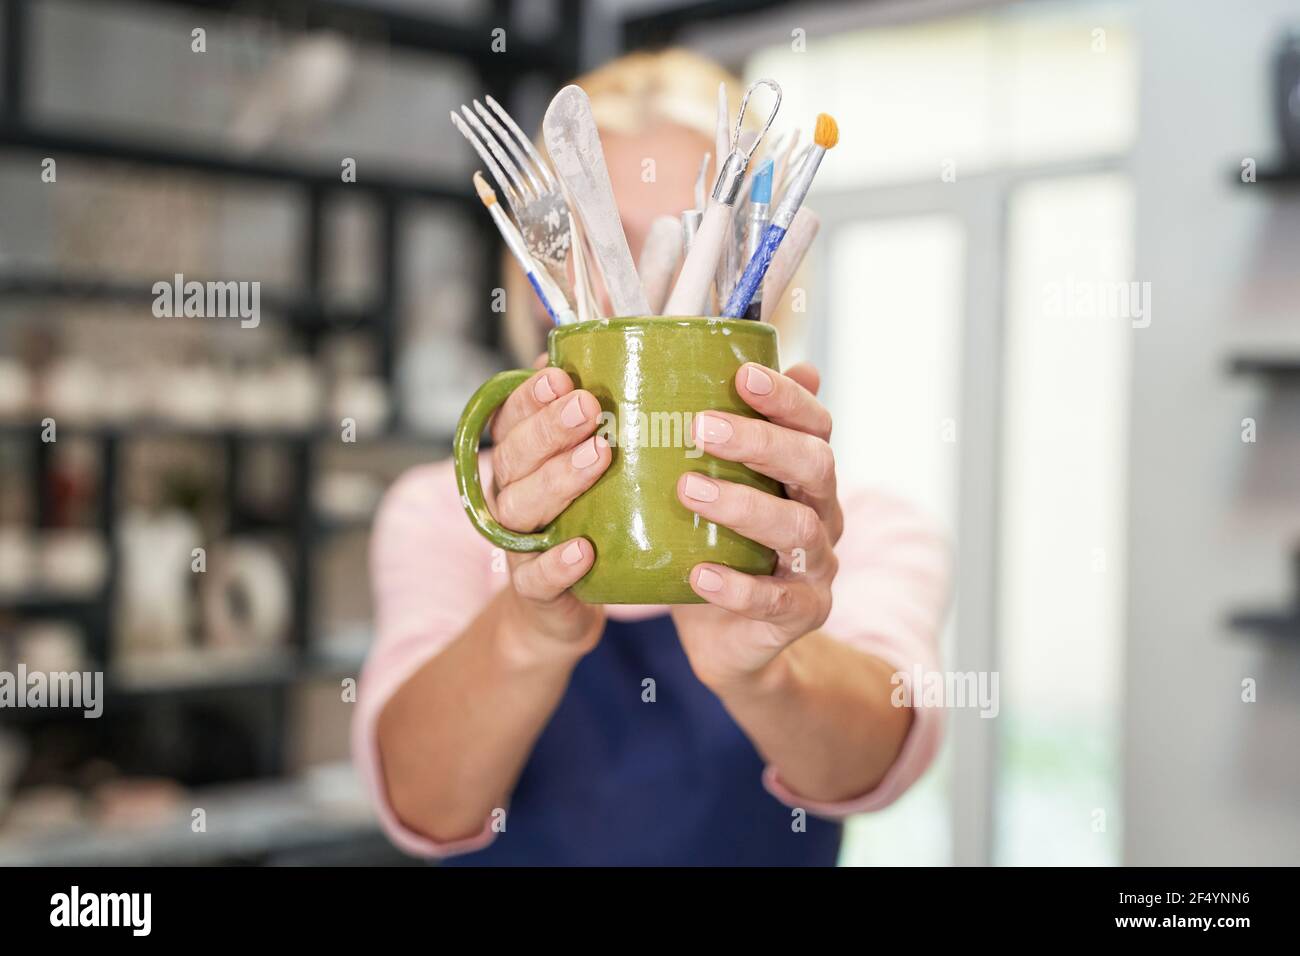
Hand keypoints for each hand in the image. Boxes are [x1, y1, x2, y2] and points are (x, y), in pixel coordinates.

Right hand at [486, 354, 611, 657]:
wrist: (559, 609)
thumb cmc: (582, 521)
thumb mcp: (583, 464)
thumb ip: (588, 417)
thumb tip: (608, 346)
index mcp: (518, 458)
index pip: (513, 416)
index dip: (532, 396)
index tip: (561, 374)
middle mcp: (509, 493)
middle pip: (516, 455)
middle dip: (551, 428)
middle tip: (589, 406)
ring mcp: (518, 543)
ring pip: (524, 508)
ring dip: (559, 480)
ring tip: (599, 458)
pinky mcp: (535, 591)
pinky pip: (539, 578)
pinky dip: (558, 564)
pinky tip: (584, 549)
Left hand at [671, 362, 842, 691]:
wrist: (727, 639)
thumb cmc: (717, 545)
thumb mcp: (718, 487)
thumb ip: (720, 436)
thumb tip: (716, 368)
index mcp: (806, 474)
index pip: (814, 424)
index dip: (786, 398)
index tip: (741, 375)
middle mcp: (823, 513)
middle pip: (814, 466)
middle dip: (761, 442)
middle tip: (700, 426)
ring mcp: (817, 566)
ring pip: (798, 531)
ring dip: (744, 507)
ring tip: (688, 489)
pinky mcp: (802, 614)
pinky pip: (776, 601)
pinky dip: (738, 588)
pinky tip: (699, 574)